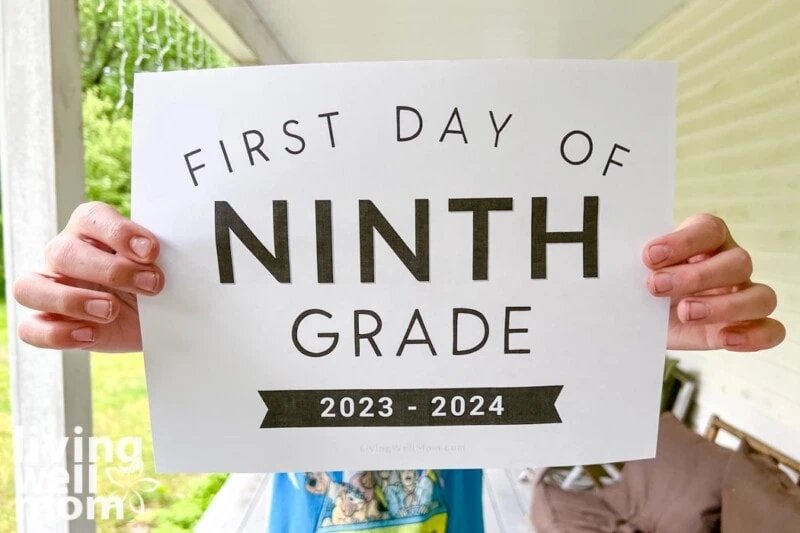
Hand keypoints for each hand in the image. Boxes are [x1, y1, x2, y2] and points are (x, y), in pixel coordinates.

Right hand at [13, 202, 162, 351]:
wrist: (156, 320)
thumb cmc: (153, 281)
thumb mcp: (160, 266)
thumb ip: (154, 257)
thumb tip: (156, 256)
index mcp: (92, 227)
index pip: (92, 218)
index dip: (120, 232)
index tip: (152, 251)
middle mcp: (64, 252)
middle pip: (63, 252)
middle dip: (111, 271)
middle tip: (151, 285)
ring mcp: (48, 288)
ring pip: (29, 288)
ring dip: (72, 301)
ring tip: (111, 311)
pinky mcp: (47, 323)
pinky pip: (30, 329)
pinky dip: (58, 335)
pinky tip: (91, 334)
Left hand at [643, 214, 784, 351]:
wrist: (641, 318)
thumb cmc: (641, 286)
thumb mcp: (633, 273)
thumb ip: (634, 265)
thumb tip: (619, 264)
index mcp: (705, 238)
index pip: (708, 229)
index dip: (682, 242)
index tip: (648, 256)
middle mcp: (729, 262)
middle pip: (737, 262)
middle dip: (695, 276)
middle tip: (656, 286)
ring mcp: (742, 294)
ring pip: (761, 296)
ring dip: (724, 306)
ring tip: (686, 312)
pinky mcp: (745, 326)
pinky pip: (772, 329)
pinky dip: (754, 336)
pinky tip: (724, 339)